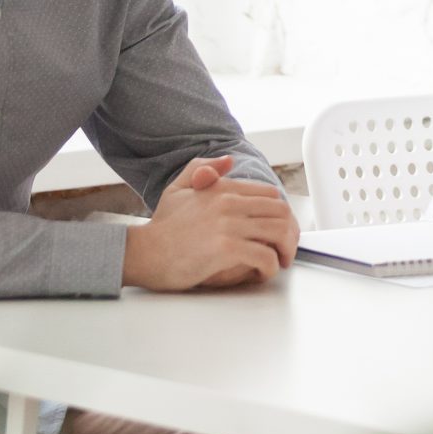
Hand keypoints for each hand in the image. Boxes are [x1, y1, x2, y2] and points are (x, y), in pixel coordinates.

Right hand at [123, 156, 299, 291]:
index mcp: (222, 189)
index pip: (271, 196)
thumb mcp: (178, 189)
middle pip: (281, 212)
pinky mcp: (225, 249)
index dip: (282, 215)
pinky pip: (264, 256)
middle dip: (291, 233)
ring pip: (279, 232)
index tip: (281, 231)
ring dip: (285, 250)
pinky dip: (270, 267)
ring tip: (279, 262)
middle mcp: (228, 203)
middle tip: (286, 250)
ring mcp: (228, 225)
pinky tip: (261, 273)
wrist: (142, 253)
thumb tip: (229, 160)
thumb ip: (201, 169)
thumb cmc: (162, 227)